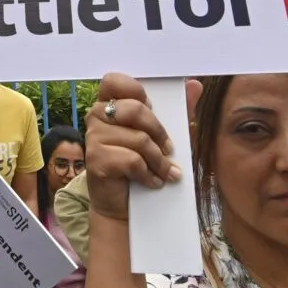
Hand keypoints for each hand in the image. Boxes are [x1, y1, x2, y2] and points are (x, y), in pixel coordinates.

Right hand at [84, 73, 202, 221]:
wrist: (123, 206)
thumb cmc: (142, 165)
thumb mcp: (161, 136)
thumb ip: (177, 110)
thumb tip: (195, 85)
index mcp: (108, 104)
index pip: (114, 81)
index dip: (135, 90)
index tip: (151, 107)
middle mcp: (96, 116)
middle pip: (135, 110)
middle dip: (159, 132)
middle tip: (169, 150)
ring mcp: (93, 137)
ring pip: (139, 139)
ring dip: (159, 160)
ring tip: (165, 172)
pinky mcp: (96, 159)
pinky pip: (132, 160)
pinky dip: (149, 174)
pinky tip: (153, 181)